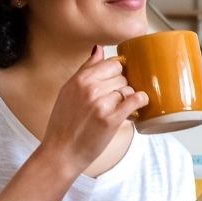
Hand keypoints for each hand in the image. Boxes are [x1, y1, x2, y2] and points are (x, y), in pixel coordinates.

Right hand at [40, 45, 149, 172]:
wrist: (61, 152)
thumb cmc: (64, 124)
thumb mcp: (68, 90)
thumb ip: (85, 69)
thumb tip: (98, 48)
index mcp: (80, 79)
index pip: (112, 63)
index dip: (117, 74)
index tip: (116, 83)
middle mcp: (90, 88)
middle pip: (122, 76)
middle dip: (122, 87)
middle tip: (117, 100)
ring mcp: (101, 103)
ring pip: (128, 89)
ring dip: (128, 98)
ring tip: (121, 109)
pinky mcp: (111, 119)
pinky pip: (134, 100)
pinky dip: (140, 102)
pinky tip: (138, 106)